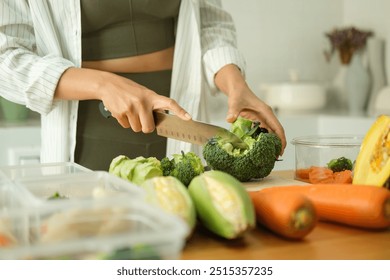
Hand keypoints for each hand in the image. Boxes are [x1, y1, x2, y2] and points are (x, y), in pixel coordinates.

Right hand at [54, 68, 190, 132]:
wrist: (108, 85)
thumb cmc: (129, 90)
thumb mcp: (144, 94)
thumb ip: (153, 106)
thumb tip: (160, 121)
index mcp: (152, 96)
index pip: (169, 103)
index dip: (179, 111)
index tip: (188, 118)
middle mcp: (142, 102)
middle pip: (148, 128)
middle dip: (145, 127)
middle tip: (141, 118)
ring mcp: (131, 108)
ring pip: (136, 128)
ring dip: (133, 124)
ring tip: (130, 111)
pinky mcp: (120, 113)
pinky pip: (126, 126)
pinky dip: (124, 122)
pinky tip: (122, 111)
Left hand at [214, 64, 285, 154]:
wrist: (237, 89)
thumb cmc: (238, 95)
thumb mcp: (235, 102)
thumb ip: (233, 111)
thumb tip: (229, 119)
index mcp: (265, 112)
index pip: (277, 127)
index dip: (281, 139)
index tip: (281, 150)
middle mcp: (267, 116)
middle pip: (277, 132)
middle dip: (278, 145)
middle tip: (275, 158)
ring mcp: (264, 118)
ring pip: (271, 133)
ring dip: (272, 143)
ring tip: (269, 156)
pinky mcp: (259, 121)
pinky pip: (264, 132)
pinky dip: (264, 140)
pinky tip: (261, 148)